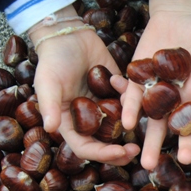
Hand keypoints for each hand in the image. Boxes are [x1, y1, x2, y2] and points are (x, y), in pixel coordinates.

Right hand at [30, 6, 139, 164]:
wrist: (68, 35)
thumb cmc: (52, 60)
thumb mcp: (47, 82)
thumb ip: (48, 106)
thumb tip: (50, 129)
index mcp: (70, 124)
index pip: (86, 148)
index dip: (102, 154)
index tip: (119, 152)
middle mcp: (89, 121)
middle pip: (107, 144)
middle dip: (122, 151)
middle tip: (136, 150)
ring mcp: (105, 108)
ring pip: (121, 127)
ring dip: (132, 130)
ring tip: (143, 130)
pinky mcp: (118, 94)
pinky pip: (130, 104)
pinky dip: (132, 100)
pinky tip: (124, 86)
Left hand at [115, 0, 190, 169]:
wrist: (175, 21)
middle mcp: (183, 98)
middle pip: (185, 126)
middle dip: (185, 144)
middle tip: (183, 160)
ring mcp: (161, 95)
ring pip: (157, 124)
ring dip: (152, 143)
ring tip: (147, 164)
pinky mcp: (140, 83)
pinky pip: (134, 101)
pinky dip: (131, 111)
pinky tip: (127, 124)